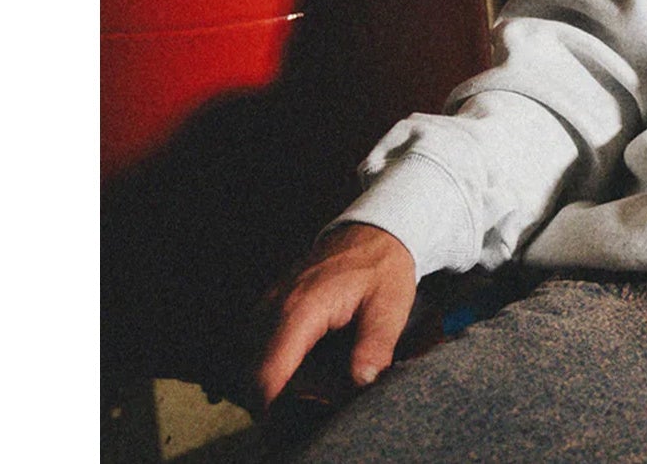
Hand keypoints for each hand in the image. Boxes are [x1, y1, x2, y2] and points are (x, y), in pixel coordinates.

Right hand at [256, 222, 418, 407]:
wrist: (375, 231)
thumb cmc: (382, 268)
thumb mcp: (390, 306)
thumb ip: (374, 346)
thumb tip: (359, 385)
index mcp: (301, 309)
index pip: (267, 374)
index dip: (277, 406)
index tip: (304, 414)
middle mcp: (274, 307)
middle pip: (258, 376)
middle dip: (289, 394)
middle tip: (330, 388)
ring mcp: (268, 305)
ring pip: (256, 363)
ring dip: (285, 378)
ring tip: (327, 371)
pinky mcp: (270, 307)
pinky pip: (261, 348)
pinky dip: (282, 362)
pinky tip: (315, 358)